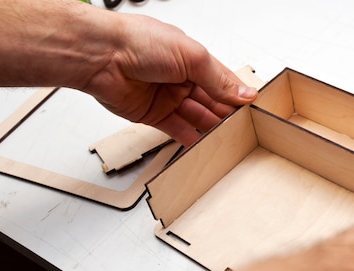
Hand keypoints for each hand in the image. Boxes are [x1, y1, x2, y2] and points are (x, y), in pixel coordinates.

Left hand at [81, 13, 257, 145]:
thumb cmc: (139, 42)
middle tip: (243, 128)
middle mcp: (180, 78)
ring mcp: (167, 97)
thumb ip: (218, 79)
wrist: (101, 56)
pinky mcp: (153, 115)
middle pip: (211, 102)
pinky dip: (191, 139)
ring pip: (197, 117)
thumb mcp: (191, 56)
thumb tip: (244, 93)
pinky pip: (177, 130)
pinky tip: (205, 145)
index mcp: (192, 59)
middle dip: (226, 114)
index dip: (236, 95)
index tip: (252, 109)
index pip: (222, 81)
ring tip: (228, 139)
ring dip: (212, 128)